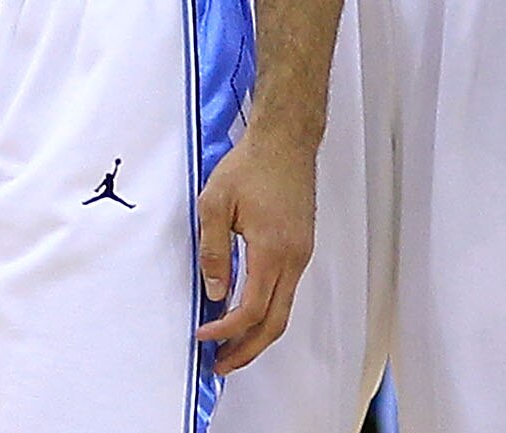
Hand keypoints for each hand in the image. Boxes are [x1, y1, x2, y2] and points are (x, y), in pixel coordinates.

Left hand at [194, 131, 314, 374]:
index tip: (203, 335)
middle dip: (248, 351)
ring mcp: (302, 252)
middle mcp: (294, 257)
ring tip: (231, 347)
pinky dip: (269, 312)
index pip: (251, 309)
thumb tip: (215, 292)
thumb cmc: (251, 165)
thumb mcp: (215, 204)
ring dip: (259, 333)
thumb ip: (213, 251)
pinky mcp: (302, 246)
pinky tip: (248, 313)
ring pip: (285, 308)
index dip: (226, 331)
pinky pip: (288, 290)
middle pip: (276, 322)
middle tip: (221, 365)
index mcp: (272, 250)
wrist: (286, 140)